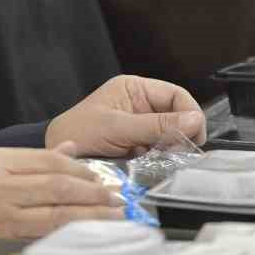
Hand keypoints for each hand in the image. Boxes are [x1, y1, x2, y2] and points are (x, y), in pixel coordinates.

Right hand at [0, 146, 120, 240]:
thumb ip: (30, 157)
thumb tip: (71, 151)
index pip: (46, 160)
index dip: (78, 167)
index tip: (98, 174)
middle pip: (56, 186)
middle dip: (92, 192)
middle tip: (116, 197)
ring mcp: (0, 213)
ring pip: (56, 212)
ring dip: (90, 214)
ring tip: (113, 214)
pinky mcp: (3, 235)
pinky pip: (44, 231)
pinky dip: (70, 229)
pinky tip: (87, 228)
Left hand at [45, 75, 206, 157]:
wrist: (58, 156)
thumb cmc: (79, 133)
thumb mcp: (118, 127)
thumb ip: (156, 125)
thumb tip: (195, 120)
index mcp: (135, 89)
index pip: (177, 95)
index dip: (190, 115)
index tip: (194, 138)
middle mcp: (141, 104)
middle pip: (178, 117)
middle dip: (180, 136)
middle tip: (175, 154)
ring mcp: (141, 125)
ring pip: (173, 136)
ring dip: (171, 150)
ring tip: (159, 160)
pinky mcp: (140, 145)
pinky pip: (162, 151)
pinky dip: (162, 160)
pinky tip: (152, 166)